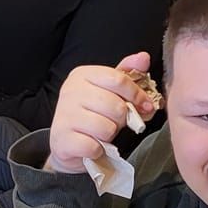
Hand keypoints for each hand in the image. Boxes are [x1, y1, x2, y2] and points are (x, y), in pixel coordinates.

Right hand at [46, 51, 159, 174]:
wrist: (67, 143)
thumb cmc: (93, 113)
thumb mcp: (109, 91)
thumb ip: (127, 74)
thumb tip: (144, 57)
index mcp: (82, 75)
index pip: (118, 79)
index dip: (137, 94)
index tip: (145, 106)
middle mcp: (70, 91)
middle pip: (115, 105)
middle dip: (122, 119)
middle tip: (115, 122)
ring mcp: (64, 115)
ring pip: (106, 128)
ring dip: (109, 136)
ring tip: (101, 133)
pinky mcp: (62, 139)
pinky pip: (94, 146)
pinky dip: (98, 150)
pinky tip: (91, 145)